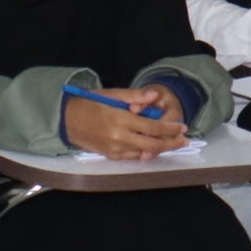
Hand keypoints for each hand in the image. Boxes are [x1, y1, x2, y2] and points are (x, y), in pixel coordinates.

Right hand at [63, 86, 190, 159]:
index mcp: (120, 118)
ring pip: (145, 153)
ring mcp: (114, 148)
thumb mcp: (112, 94)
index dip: (170, 128)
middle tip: (184, 140)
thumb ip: (135, 96)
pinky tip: (153, 148)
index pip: (153, 127)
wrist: (66, 118)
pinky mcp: (110, 155)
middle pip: (153, 144)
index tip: (182, 127)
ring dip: (160, 149)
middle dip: (171, 143)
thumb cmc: (89, 102)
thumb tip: (154, 96)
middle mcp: (119, 136)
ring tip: (172, 144)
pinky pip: (133, 157)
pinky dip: (145, 153)